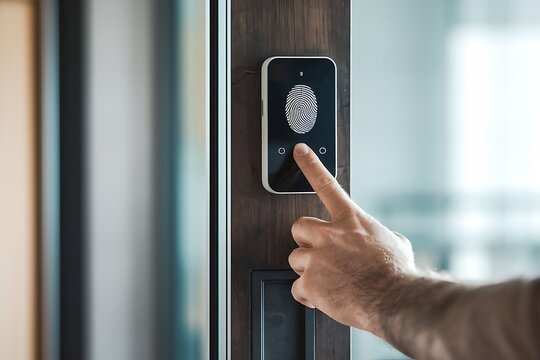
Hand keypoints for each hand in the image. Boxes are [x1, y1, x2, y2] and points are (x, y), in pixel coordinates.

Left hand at [288, 143, 416, 334]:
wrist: (394, 299)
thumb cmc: (397, 274)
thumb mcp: (395, 243)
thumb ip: (378, 235)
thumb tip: (381, 239)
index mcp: (352, 221)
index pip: (326, 185)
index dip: (310, 165)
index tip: (299, 151)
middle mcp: (330, 235)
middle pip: (298, 226)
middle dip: (304, 239)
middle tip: (317, 251)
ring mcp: (317, 258)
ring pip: (294, 258)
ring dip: (306, 269)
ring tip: (326, 280)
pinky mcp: (310, 282)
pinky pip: (297, 288)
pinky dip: (308, 295)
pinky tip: (324, 298)